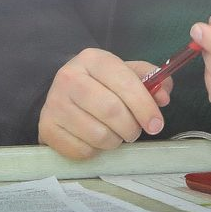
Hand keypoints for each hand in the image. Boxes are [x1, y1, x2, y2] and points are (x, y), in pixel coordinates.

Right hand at [37, 48, 171, 159]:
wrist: (62, 97)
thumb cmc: (100, 86)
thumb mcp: (124, 75)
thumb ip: (150, 81)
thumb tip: (163, 96)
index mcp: (92, 59)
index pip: (124, 82)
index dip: (145, 106)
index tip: (156, 124)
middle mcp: (68, 77)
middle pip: (112, 111)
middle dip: (131, 128)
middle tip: (133, 131)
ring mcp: (54, 103)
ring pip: (99, 135)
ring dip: (114, 141)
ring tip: (113, 134)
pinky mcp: (46, 127)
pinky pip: (83, 151)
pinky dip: (95, 152)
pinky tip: (93, 140)